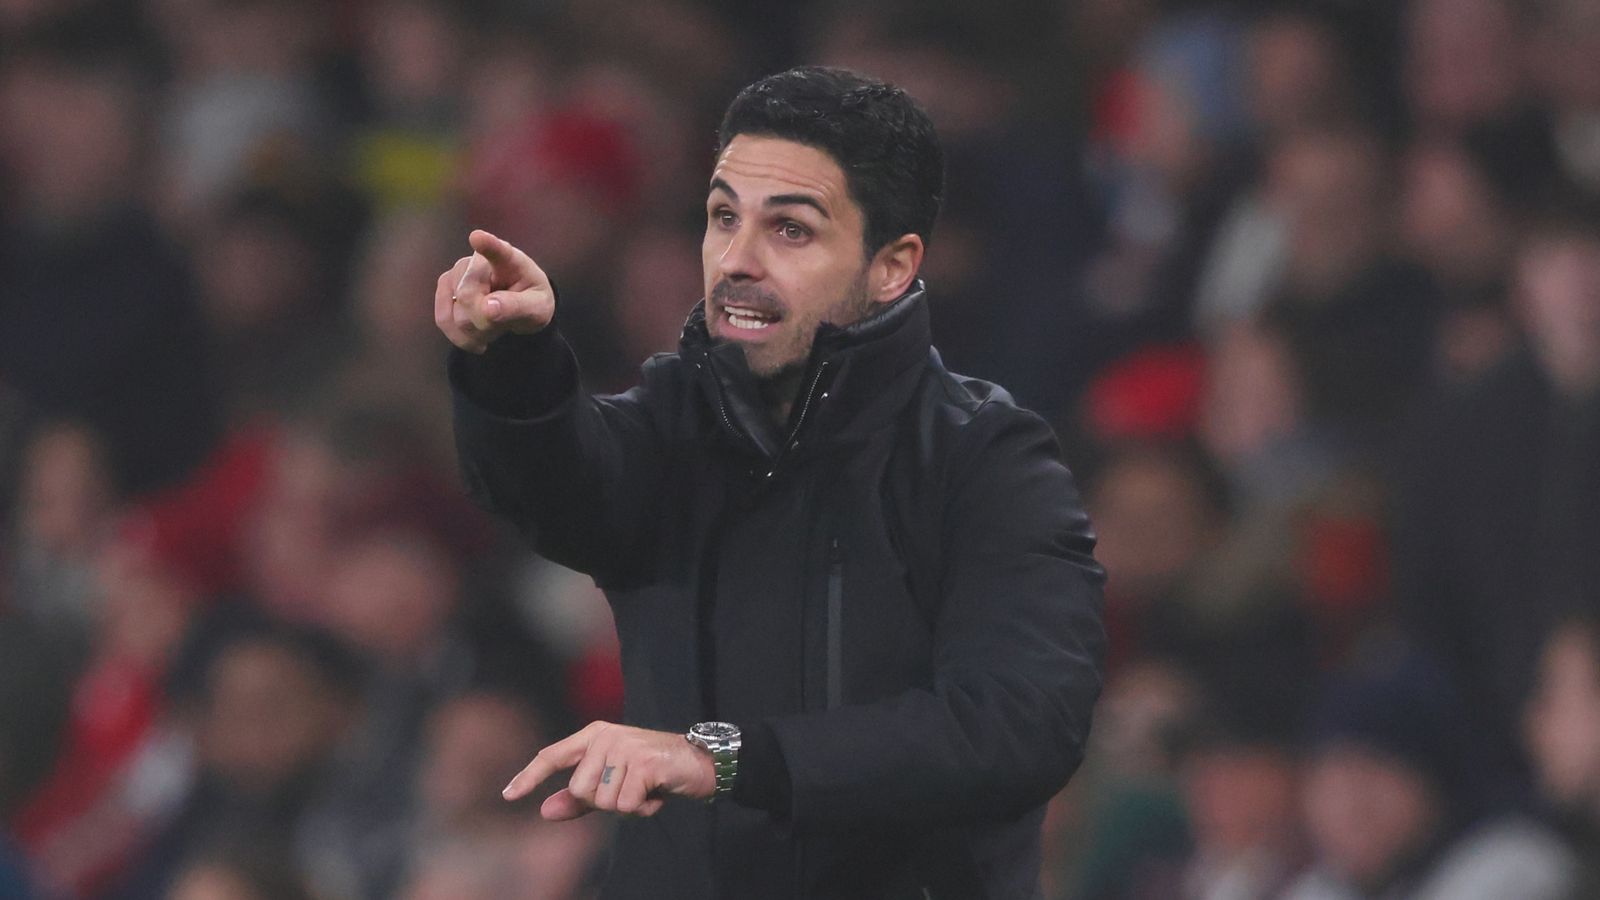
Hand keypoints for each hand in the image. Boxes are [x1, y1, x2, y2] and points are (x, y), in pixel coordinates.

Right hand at [434, 229, 554, 352]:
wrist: (518, 309)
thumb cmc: (531, 301)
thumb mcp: (537, 308)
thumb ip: (516, 307)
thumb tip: (488, 309)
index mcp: (509, 259)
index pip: (496, 250)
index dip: (486, 244)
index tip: (478, 238)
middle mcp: (476, 261)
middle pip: (467, 299)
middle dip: (486, 321)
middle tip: (505, 320)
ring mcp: (456, 274)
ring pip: (455, 316)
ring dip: (477, 331)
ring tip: (494, 324)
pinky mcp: (444, 290)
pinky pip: (443, 321)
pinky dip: (462, 337)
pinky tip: (478, 336)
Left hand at [502, 721, 716, 819]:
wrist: (700, 763)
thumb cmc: (654, 774)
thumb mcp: (614, 785)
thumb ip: (579, 799)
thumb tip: (545, 810)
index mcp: (594, 736)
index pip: (553, 756)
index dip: (529, 776)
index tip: (508, 795)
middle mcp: (605, 736)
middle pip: (581, 790)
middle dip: (606, 802)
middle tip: (631, 791)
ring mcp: (624, 746)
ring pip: (603, 800)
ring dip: (626, 807)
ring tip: (645, 791)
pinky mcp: (642, 762)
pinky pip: (626, 805)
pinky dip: (642, 809)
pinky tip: (656, 794)